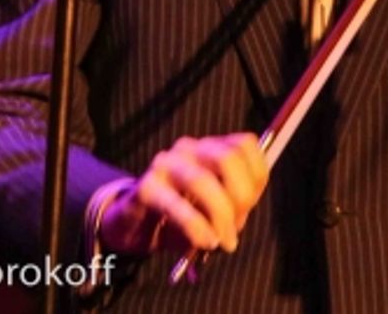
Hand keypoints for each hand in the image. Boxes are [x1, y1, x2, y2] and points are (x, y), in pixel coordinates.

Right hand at [98, 133, 267, 256]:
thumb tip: (240, 217)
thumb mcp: (213, 208)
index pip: (244, 144)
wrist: (133, 224)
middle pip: (228, 159)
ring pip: (202, 180)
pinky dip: (196, 226)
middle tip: (234, 230)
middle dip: (240, 198)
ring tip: (221, 242)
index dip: (254, 177)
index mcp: (211, 146)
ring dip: (219, 216)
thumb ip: (233, 205)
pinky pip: (175, 204)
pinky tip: (204, 240)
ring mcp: (165, 164)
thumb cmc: (180, 214)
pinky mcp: (145, 187)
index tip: (250, 207)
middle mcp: (189, 148)